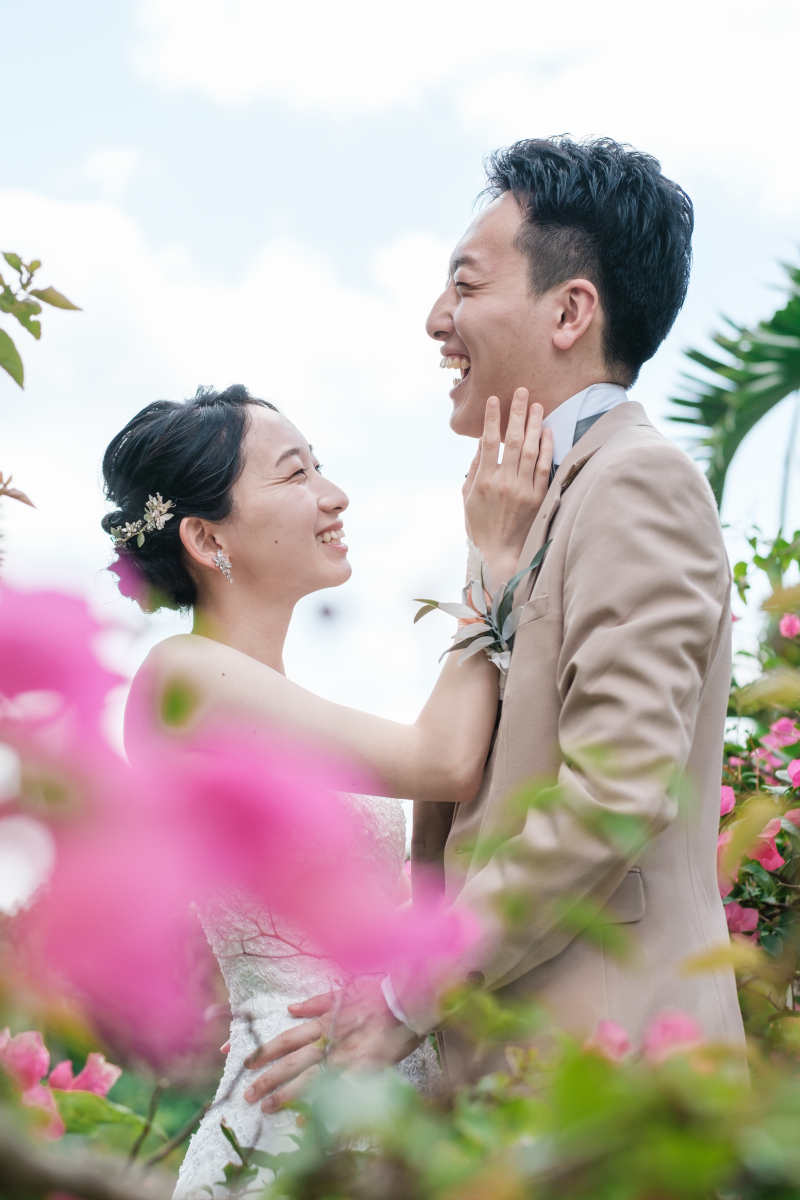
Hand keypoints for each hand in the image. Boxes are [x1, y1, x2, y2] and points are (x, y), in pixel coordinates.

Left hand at [242, 979, 421, 1112]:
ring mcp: (343, 1057)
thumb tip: (291, 1009)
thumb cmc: (376, 995)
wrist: (405, 1002)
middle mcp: (328, 1040)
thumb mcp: (343, 992)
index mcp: (322, 1021)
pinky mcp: (360, 1071)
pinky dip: (317, 1105)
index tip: (242, 1061)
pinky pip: (335, 1091)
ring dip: (284, 1094)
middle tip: (247, 1094)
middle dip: (266, 1079)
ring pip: (306, 1079)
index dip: (262, 1051)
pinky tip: (302, 1118)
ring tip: (265, 1107)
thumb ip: (316, 1002)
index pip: (284, 1038)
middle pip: (290, 1062)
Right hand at [463, 388, 552, 584]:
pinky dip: (547, 448)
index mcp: (483, 481)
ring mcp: (523, 490)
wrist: (501, 555)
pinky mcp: (538, 498)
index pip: (488, 443)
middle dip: (518, 413)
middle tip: (522, 391)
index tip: (494, 399)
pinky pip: (544, 468)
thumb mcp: (468, 499)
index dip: (491, 419)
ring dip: (535, 425)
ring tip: (537, 405)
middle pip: (513, 440)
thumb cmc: (480, 526)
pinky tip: (548, 432)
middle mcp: (504, 483)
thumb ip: (474, 470)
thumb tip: (480, 445)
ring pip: (531, 451)